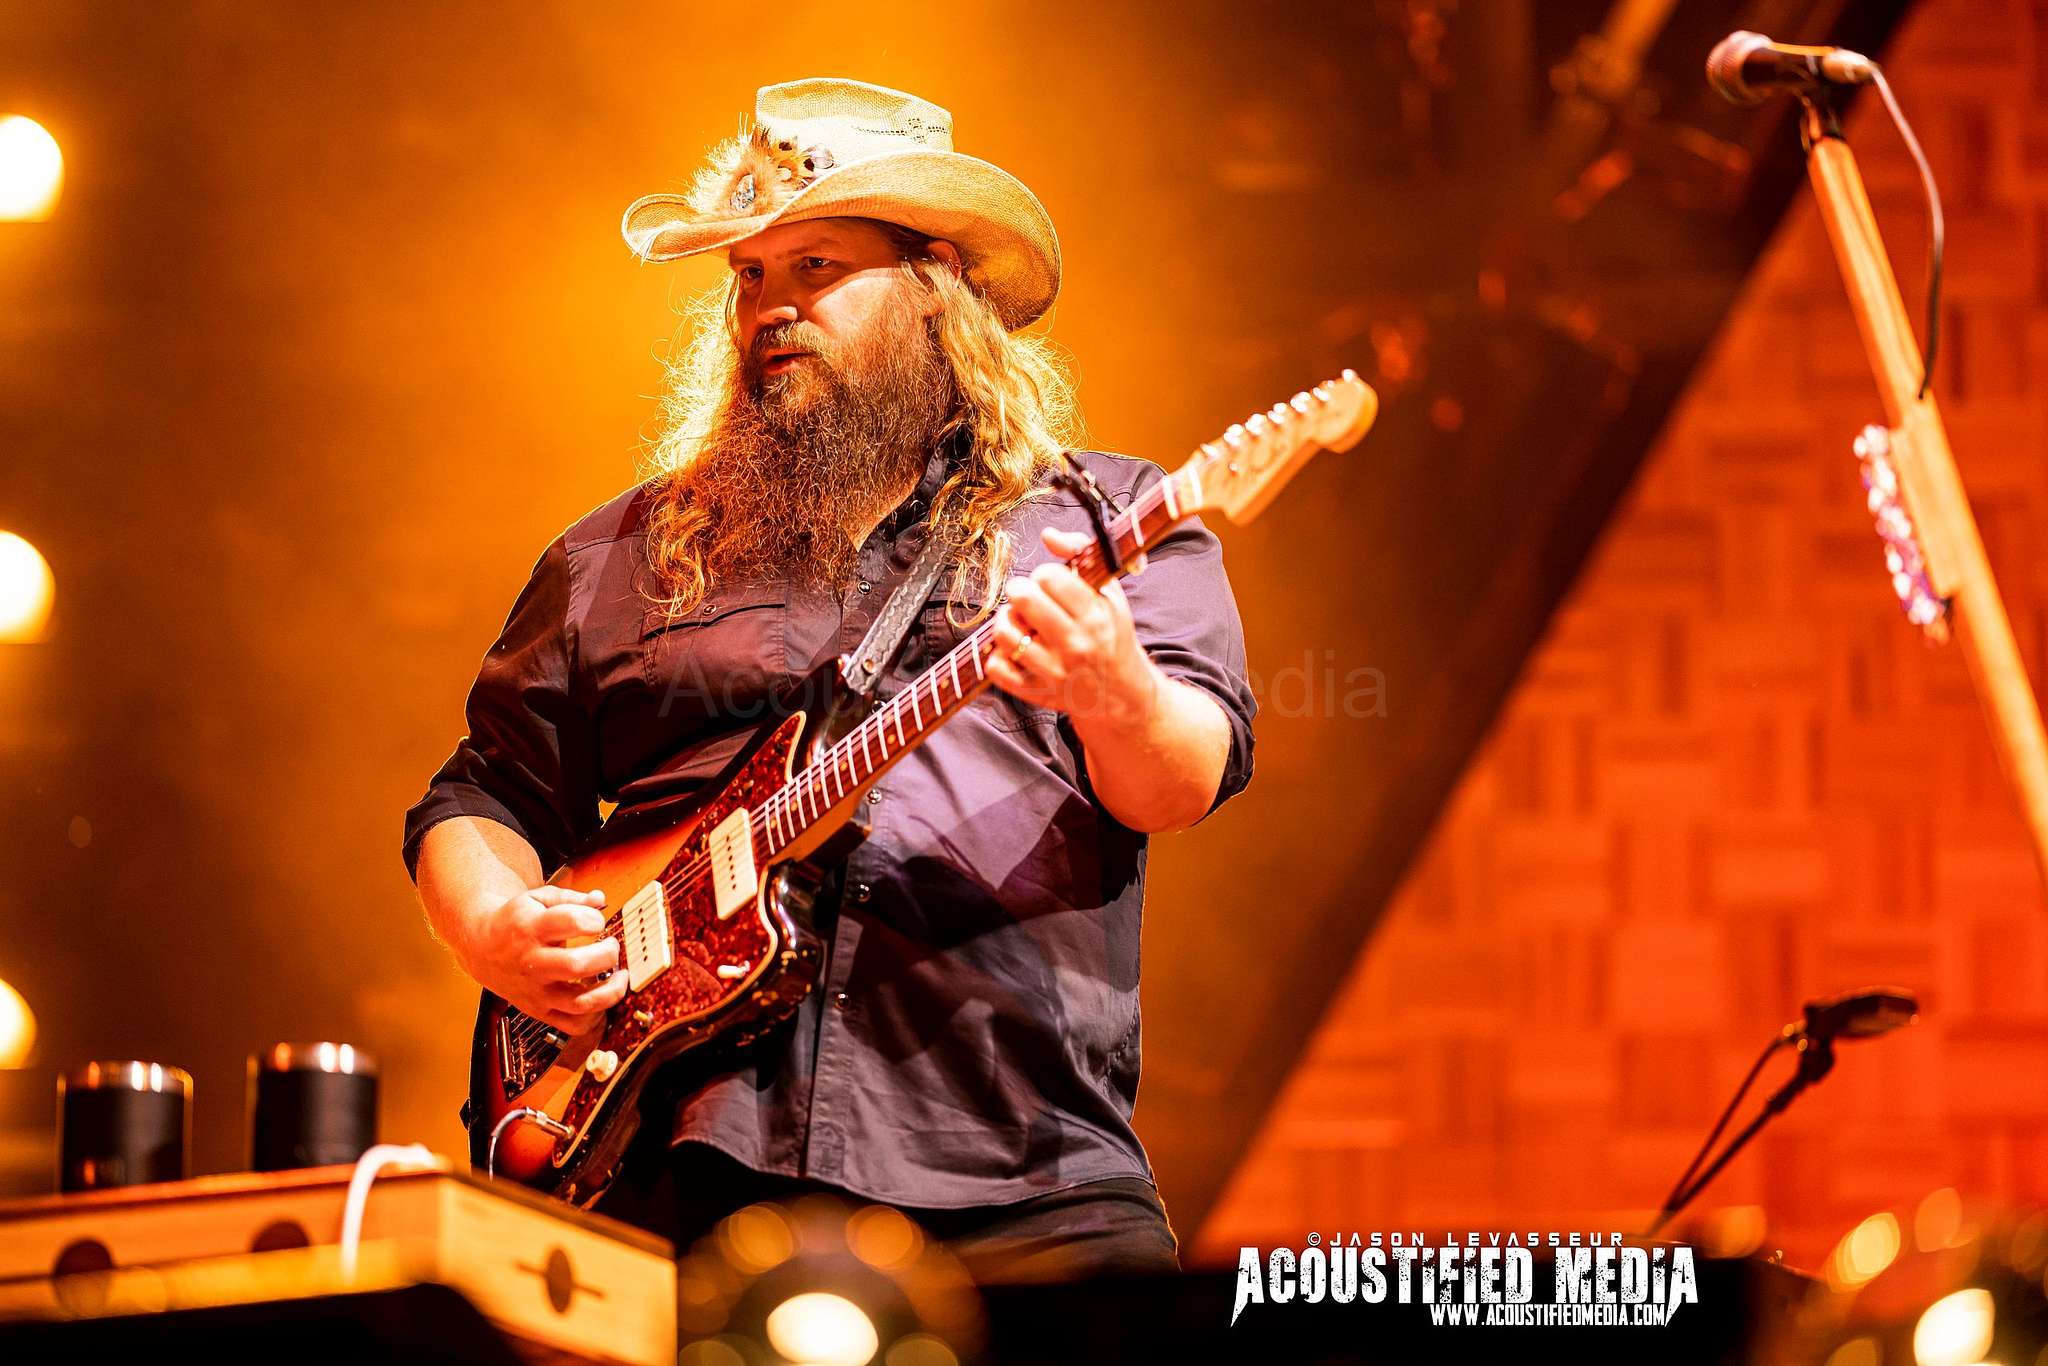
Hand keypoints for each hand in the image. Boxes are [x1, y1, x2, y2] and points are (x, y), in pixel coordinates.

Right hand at [460, 885, 623, 1035]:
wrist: (482, 948)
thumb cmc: (515, 922)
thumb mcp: (537, 899)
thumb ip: (571, 897)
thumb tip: (600, 900)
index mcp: (531, 929)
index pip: (571, 922)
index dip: (594, 919)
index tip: (597, 920)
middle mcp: (533, 963)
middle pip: (576, 966)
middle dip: (607, 955)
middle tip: (611, 946)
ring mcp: (536, 991)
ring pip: (579, 1003)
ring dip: (610, 991)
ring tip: (620, 977)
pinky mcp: (539, 1010)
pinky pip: (573, 1025)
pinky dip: (595, 1018)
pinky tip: (602, 999)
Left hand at [986, 526, 1161, 724]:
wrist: (1120, 691)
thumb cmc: (1111, 634)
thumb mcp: (1109, 593)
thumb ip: (1081, 554)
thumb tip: (1048, 535)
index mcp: (1095, 616)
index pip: (1049, 577)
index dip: (1044, 575)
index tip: (1050, 585)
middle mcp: (1075, 644)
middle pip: (1023, 599)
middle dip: (1019, 591)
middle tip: (1026, 597)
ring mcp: (1053, 672)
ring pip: (1004, 633)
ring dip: (1006, 621)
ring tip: (1019, 622)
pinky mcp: (1035, 692)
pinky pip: (996, 668)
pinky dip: (998, 655)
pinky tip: (1015, 650)